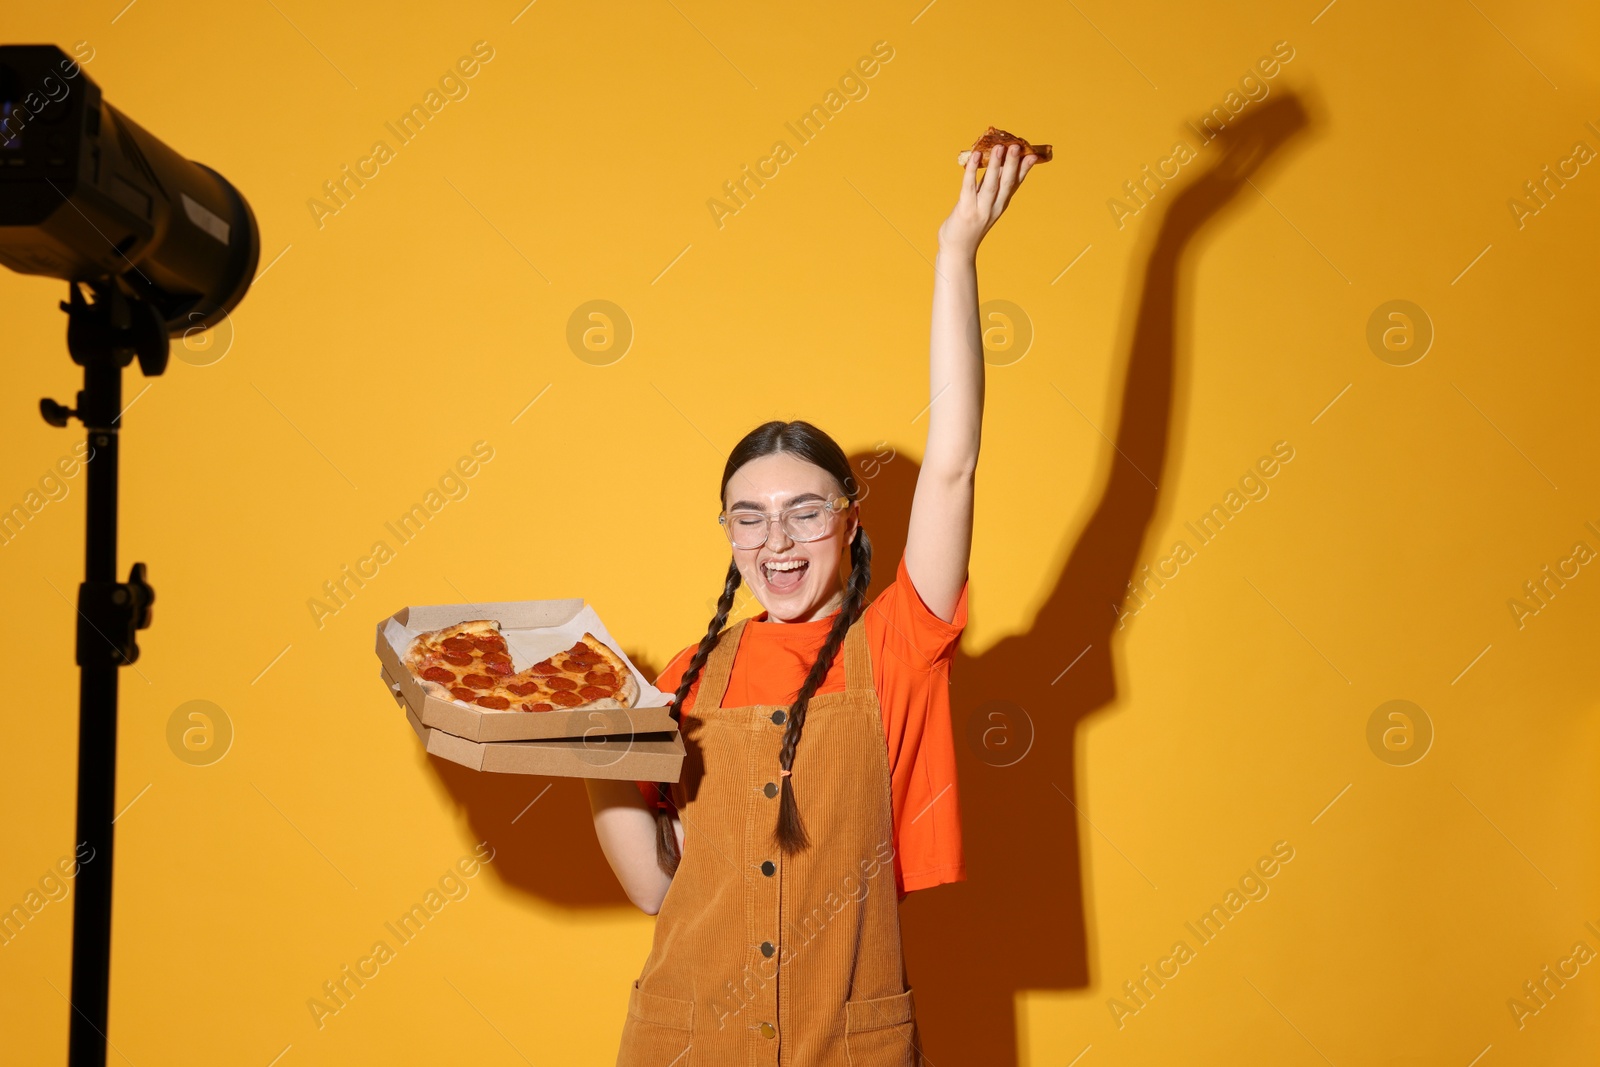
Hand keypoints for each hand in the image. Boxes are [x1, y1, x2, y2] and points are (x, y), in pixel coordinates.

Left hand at [937, 142, 1036, 256]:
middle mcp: (995, 207)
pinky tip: (974, 156)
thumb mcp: (984, 204)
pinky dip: (972, 170)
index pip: (1016, 184)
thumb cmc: (970, 223)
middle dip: (1012, 163)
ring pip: (991, 184)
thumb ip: (990, 185)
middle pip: (1007, 182)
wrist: (958, 248)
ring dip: (995, 165)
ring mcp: (981, 209)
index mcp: (1001, 204)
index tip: (1033, 154)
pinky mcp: (965, 210)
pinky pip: (969, 186)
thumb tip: (995, 162)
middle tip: (1017, 146)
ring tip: (999, 147)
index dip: (1024, 169)